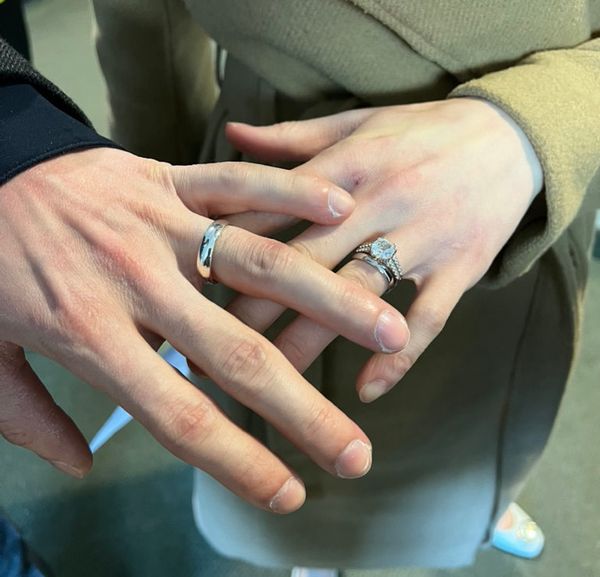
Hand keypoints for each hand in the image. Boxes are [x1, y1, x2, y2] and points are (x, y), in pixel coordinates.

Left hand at [0, 148, 409, 512]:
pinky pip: (236, 184)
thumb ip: (30, 418)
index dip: (239, 463)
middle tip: (358, 450)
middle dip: (303, 410)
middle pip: (237, 356)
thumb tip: (83, 462)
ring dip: (328, 299)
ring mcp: (160, 226)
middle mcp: (139, 285)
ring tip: (388, 327)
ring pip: (258, 264)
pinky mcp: (168, 179)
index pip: (181, 418)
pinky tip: (340, 209)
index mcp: (91, 336)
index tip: (290, 493)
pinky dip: (287, 193)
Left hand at [225, 97, 542, 401]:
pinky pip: (427, 322)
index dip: (228, 249)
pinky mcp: (460, 269)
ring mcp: (423, 238)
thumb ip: (292, 137)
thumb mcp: (356, 124)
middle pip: (303, 264)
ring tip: (271, 381)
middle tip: (211, 347)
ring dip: (311, 343)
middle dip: (252, 308)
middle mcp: (379, 203)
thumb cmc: (420, 132)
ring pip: (356, 299)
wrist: (509, 139)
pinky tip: (365, 390)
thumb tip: (232, 133)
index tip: (189, 285)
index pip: (274, 212)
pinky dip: (397, 358)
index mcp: (346, 166)